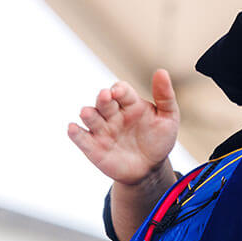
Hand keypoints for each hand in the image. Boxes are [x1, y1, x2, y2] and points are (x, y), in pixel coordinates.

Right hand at [68, 69, 179, 185]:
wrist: (150, 169)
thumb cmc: (159, 140)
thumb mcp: (168, 118)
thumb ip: (165, 96)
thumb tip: (162, 71)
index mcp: (130, 103)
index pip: (121, 91)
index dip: (119, 90)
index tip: (119, 92)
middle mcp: (113, 114)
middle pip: (104, 102)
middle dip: (103, 98)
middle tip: (105, 96)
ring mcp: (102, 130)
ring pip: (91, 118)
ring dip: (88, 114)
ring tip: (87, 113)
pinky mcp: (93, 147)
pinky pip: (81, 138)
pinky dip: (75, 133)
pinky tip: (73, 129)